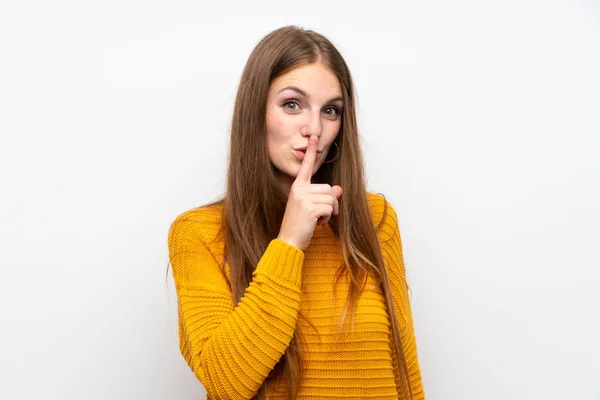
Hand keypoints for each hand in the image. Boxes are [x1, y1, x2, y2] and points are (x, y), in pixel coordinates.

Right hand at [277, 135, 342, 250]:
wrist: (288, 241)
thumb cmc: (299, 225)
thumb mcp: (312, 208)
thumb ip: (324, 196)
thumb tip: (339, 189)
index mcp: (297, 187)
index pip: (306, 167)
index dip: (310, 152)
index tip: (314, 137)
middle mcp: (299, 189)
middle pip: (328, 188)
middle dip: (331, 203)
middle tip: (322, 215)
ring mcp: (303, 198)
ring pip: (330, 198)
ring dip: (330, 212)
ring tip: (318, 220)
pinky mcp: (309, 208)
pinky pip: (329, 208)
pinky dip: (328, 218)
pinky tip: (317, 224)